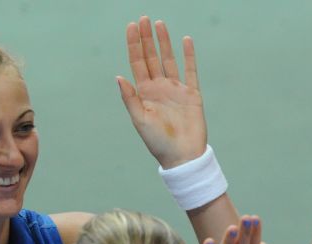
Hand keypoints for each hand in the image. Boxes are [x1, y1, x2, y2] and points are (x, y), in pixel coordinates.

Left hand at [118, 17, 206, 168]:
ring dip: (164, 42)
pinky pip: (190, 71)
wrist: (182, 156)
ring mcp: (175, 90)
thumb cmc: (158, 142)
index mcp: (144, 94)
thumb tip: (119, 76)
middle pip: (151, 57)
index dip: (134, 45)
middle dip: (147, 39)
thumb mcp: (140, 120)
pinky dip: (188, 55)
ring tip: (159, 24)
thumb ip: (130, 98)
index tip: (131, 27)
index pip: (137, 63)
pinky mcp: (192, 94)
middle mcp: (159, 89)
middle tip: (143, 19)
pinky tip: (185, 40)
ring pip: (169, 60)